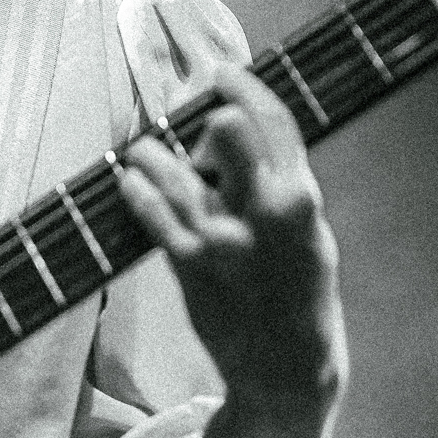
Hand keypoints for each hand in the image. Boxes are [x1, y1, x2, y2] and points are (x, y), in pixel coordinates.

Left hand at [117, 63, 347, 422]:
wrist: (286, 365)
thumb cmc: (298, 291)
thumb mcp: (309, 232)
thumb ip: (279, 185)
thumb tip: (236, 135)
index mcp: (302, 198)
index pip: (274, 121)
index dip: (245, 87)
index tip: (223, 73)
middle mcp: (264, 212)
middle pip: (223, 132)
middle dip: (199, 118)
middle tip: (181, 119)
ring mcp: (224, 238)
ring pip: (173, 169)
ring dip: (150, 153)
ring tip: (142, 152)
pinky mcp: (190, 264)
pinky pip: (152, 213)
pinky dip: (136, 190)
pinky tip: (128, 180)